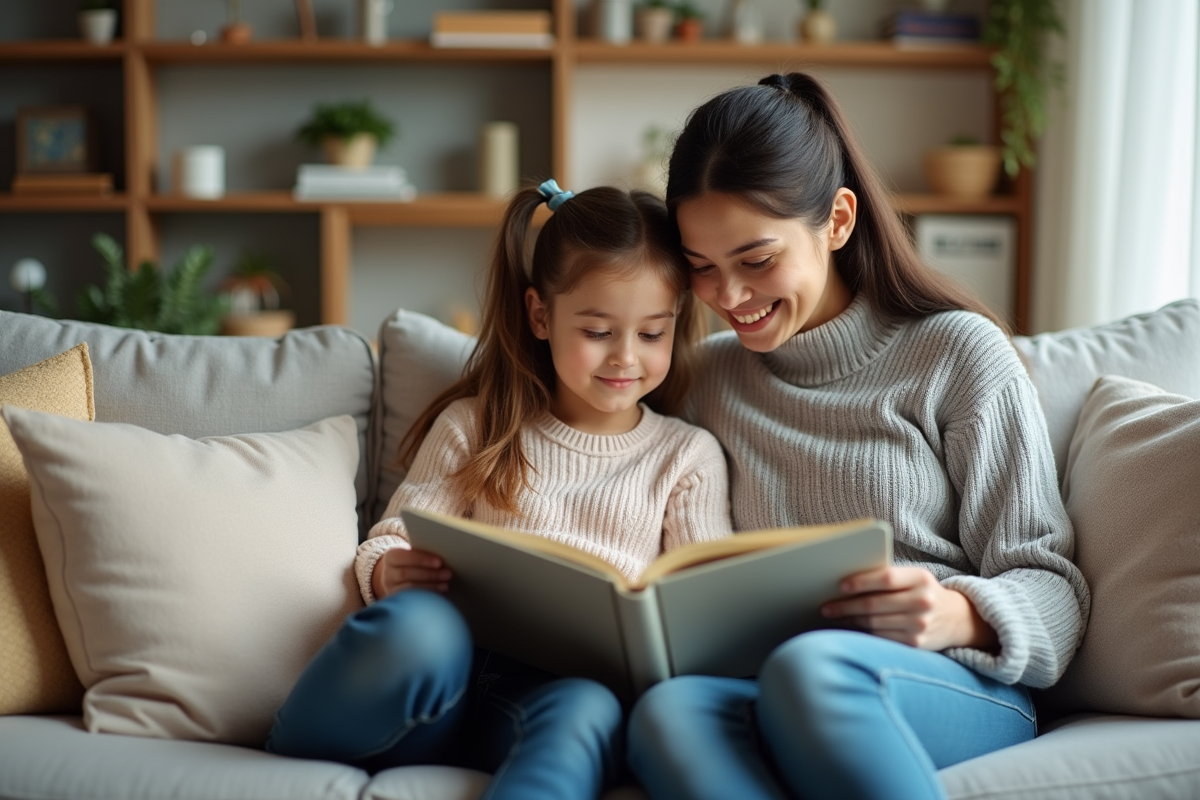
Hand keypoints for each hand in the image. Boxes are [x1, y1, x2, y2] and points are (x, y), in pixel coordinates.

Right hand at [371, 547, 451, 598]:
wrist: (396, 577)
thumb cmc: (411, 562)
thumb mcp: (412, 555)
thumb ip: (422, 555)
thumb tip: (443, 559)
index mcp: (391, 557)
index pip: (404, 557)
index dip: (422, 559)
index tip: (439, 562)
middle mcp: (387, 574)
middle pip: (406, 574)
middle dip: (429, 574)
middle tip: (448, 573)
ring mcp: (390, 589)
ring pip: (409, 588)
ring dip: (430, 586)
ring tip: (445, 585)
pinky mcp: (396, 601)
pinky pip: (411, 600)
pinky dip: (426, 596)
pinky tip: (438, 595)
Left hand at [820, 566, 997, 651]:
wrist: (957, 619)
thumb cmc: (924, 592)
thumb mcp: (915, 578)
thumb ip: (888, 577)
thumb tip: (845, 583)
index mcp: (921, 578)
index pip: (885, 578)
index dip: (861, 582)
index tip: (840, 585)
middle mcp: (923, 602)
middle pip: (875, 604)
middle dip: (846, 606)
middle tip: (826, 606)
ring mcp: (920, 625)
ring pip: (874, 623)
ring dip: (850, 620)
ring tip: (833, 617)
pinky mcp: (916, 644)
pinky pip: (881, 638)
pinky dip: (862, 634)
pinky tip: (850, 629)